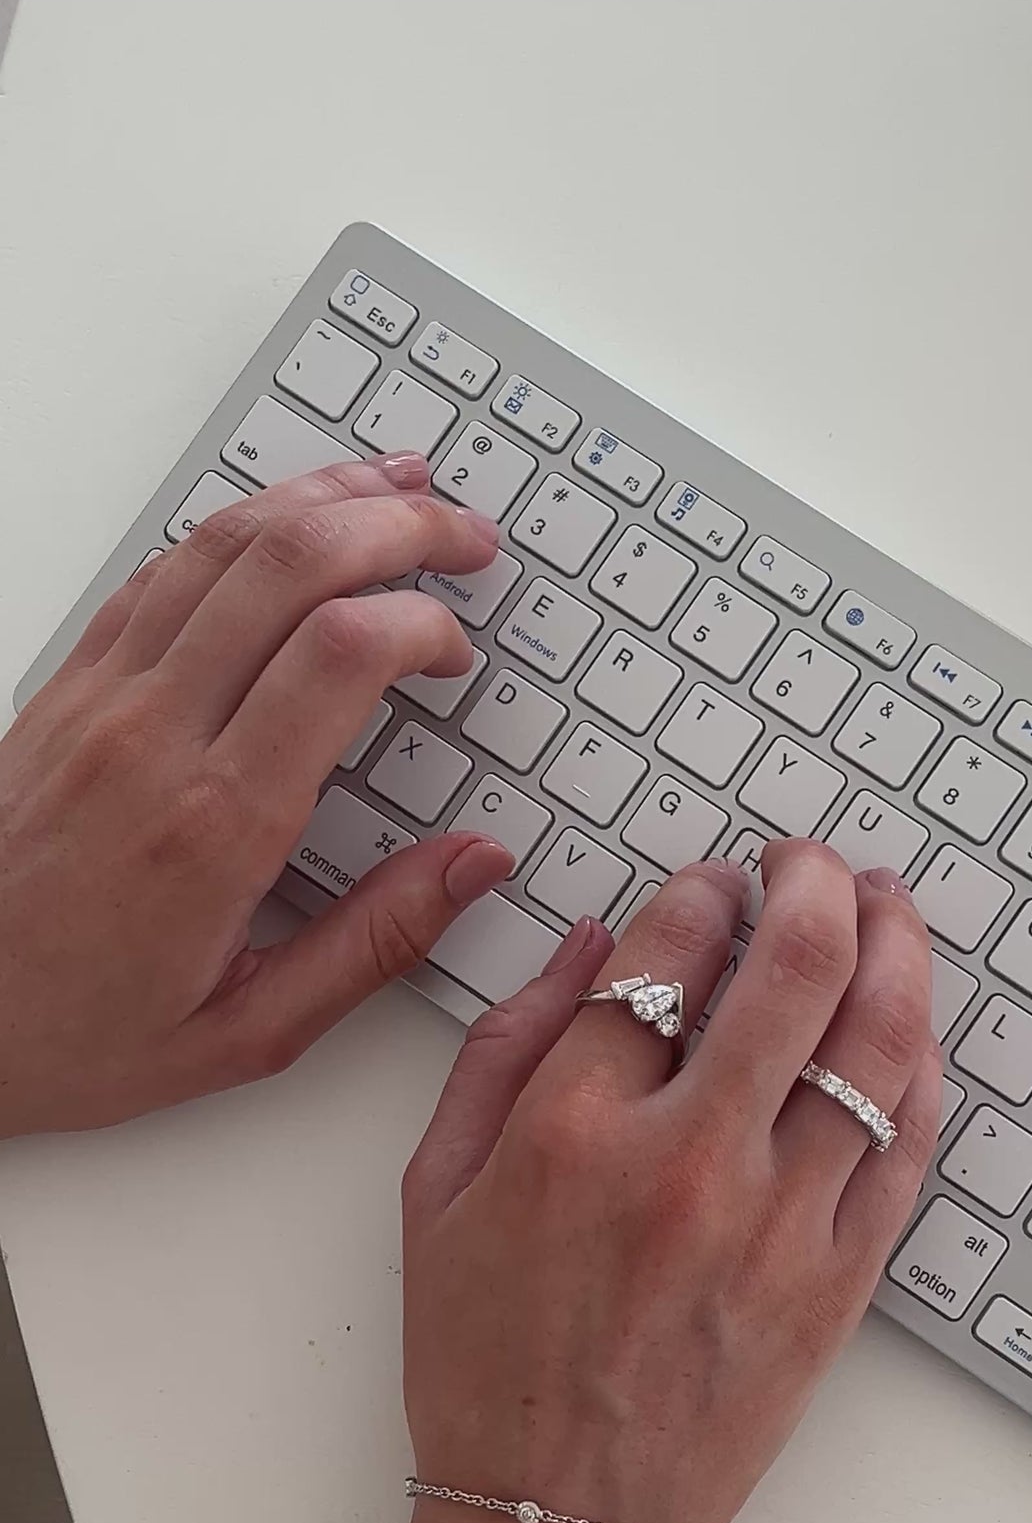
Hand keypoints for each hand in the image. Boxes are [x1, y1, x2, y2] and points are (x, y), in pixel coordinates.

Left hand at [0, 455, 513, 1135]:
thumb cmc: (73, 1032)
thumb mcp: (247, 1032)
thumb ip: (375, 942)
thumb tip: (475, 865)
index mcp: (215, 825)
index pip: (341, 655)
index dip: (422, 624)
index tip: (454, 656)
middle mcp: (153, 737)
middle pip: (290, 565)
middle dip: (398, 527)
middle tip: (462, 537)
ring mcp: (100, 699)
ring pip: (220, 543)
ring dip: (321, 500)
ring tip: (394, 490)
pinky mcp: (66, 687)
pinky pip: (157, 571)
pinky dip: (235, 529)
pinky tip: (282, 527)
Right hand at [402, 840, 940, 1522]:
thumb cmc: (485, 1363)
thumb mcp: (436, 1193)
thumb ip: (503, 1047)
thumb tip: (589, 940)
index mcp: (572, 1131)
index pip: (668, 949)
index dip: (700, 891)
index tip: (709, 886)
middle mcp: (688, 1163)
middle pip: (796, 965)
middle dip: (815, 881)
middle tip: (811, 863)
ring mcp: (781, 1223)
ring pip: (877, 1040)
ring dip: (895, 945)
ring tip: (885, 906)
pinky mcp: (843, 1280)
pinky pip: (910, 1142)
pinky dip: (919, 1062)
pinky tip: (908, 1023)